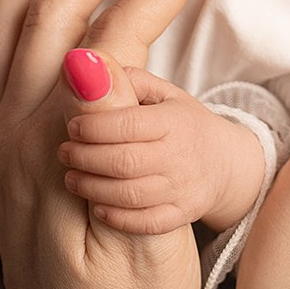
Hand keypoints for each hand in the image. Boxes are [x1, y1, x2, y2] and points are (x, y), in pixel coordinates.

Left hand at [57, 74, 268, 234]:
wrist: (225, 163)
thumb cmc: (183, 123)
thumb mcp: (165, 93)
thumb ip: (130, 80)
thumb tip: (90, 66)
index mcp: (174, 121)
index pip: (128, 124)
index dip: (93, 126)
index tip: (71, 126)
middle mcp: (180, 156)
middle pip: (124, 162)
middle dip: (86, 158)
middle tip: (64, 153)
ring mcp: (183, 189)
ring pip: (131, 195)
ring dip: (93, 188)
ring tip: (71, 178)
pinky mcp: (182, 215)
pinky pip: (146, 223)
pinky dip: (117, 218)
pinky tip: (96, 206)